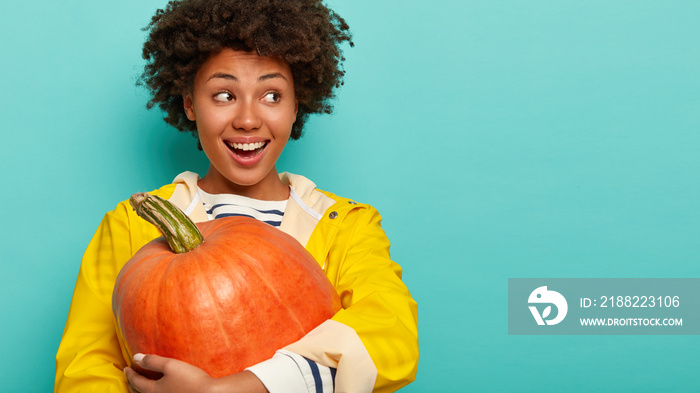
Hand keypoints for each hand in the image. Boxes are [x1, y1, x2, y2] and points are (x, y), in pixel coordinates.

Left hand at [124, 353, 267, 392]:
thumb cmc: (190, 379)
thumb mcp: (170, 366)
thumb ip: (152, 361)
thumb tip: (136, 357)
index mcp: (153, 390)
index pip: (136, 382)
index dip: (130, 373)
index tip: (126, 367)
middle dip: (132, 384)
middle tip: (130, 376)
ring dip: (141, 390)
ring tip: (141, 383)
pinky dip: (153, 392)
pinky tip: (160, 388)